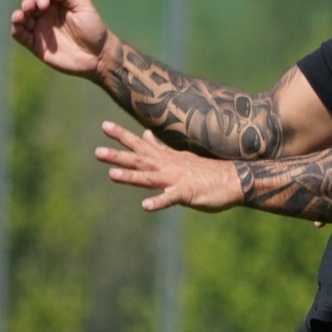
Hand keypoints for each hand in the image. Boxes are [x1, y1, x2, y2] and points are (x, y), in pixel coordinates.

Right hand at [10, 0, 114, 79]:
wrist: (98, 55)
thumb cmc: (94, 29)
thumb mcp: (84, 7)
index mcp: (57, 4)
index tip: (45, 3)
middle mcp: (46, 15)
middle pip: (29, 3)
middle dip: (28, 3)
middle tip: (32, 8)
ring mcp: (40, 29)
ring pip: (22, 18)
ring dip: (18, 15)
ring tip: (20, 16)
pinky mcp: (36, 45)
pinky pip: (21, 36)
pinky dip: (16, 30)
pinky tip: (17, 26)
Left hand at [95, 121, 243, 212]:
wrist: (234, 179)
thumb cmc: (206, 171)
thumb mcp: (180, 156)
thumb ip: (160, 149)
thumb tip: (144, 134)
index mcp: (166, 158)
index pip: (141, 145)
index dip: (123, 136)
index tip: (104, 126)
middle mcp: (168, 166)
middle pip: (140, 159)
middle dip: (118, 155)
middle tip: (97, 152)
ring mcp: (177, 179)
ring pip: (150, 177)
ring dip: (131, 176)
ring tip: (112, 175)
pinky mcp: (187, 193)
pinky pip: (170, 199)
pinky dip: (158, 202)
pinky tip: (145, 206)